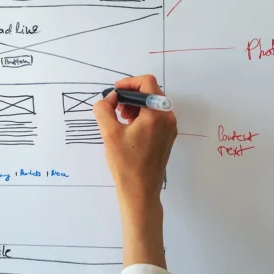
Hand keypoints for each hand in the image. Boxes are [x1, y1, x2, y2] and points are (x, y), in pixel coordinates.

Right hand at [93, 75, 176, 267]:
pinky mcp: (167, 137)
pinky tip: (128, 129)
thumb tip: (107, 99)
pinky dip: (141, 116)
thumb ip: (104, 110)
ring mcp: (169, 128)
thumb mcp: (109, 133)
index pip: (147, 83)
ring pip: (153, 105)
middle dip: (130, 96)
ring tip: (120, 120)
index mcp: (157, 114)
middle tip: (115, 108)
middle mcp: (168, 118)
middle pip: (151, 92)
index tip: (114, 93)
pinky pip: (155, 117)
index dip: (128, 83)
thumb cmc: (126, 163)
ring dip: (135, 106)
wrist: (140, 191)